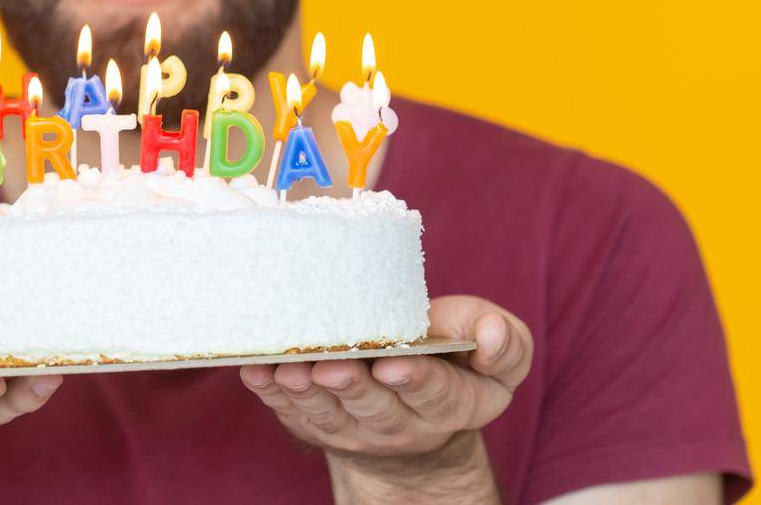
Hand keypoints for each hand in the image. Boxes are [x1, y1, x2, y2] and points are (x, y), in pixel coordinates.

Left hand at [240, 296, 531, 461]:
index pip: (434, 394)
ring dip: (305, 392)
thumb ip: (505, 346)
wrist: (416, 424)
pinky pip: (290, 412)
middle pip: (373, 406)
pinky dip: (270, 393)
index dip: (414, 380)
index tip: (394, 364)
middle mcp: (399, 423)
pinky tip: (255, 370)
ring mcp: (352, 428)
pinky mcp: (315, 424)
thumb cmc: (455, 369)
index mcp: (449, 404)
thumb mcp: (495, 361)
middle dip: (352, 386)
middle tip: (332, 365)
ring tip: (292, 370)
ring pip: (327, 413)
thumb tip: (493, 332)